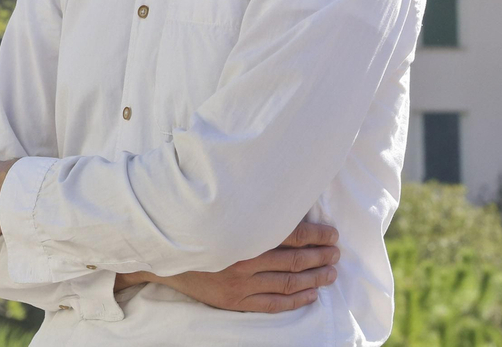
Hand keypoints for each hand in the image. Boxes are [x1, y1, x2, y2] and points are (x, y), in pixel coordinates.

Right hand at [118, 221, 339, 312]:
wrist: (165, 257)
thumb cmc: (195, 228)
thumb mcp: (219, 212)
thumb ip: (249, 207)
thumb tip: (281, 197)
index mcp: (242, 236)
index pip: (289, 234)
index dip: (315, 235)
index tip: (332, 234)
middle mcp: (243, 262)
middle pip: (293, 260)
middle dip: (320, 256)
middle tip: (337, 253)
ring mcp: (241, 285)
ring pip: (288, 283)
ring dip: (314, 278)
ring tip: (331, 273)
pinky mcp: (236, 301)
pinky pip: (273, 304)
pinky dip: (295, 301)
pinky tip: (311, 295)